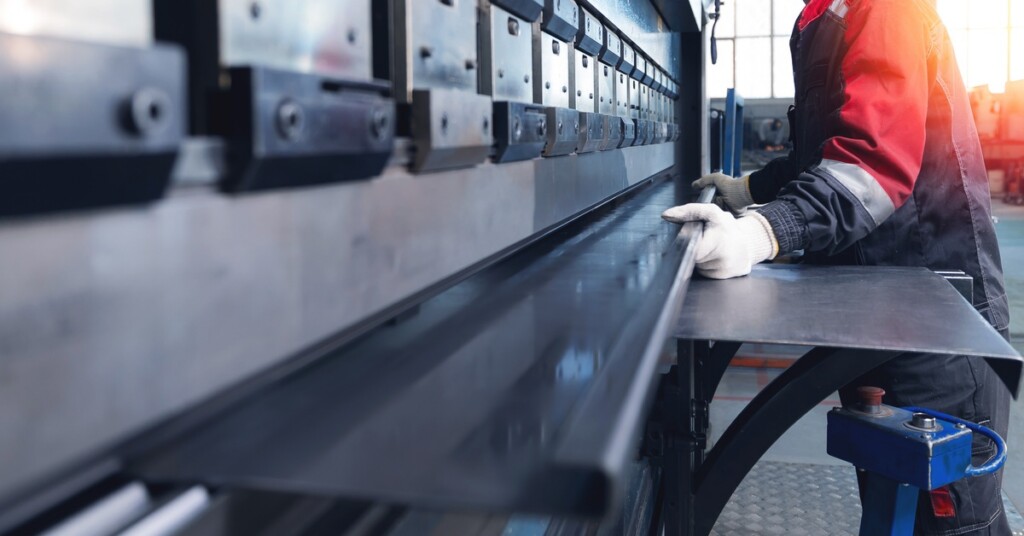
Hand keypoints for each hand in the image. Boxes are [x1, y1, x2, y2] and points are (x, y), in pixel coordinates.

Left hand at [661, 203, 777, 278]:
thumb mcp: (711, 212)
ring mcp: (724, 270)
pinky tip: (714, 259)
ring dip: (700, 259)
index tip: (690, 240)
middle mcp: (723, 258)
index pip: (692, 250)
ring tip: (711, 250)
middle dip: (693, 250)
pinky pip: (705, 274)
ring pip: (698, 267)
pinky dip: (706, 267)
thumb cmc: (727, 228)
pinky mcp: (724, 278)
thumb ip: (688, 211)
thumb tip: (667, 215)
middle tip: (704, 242)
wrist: (749, 244)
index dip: (688, 245)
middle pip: (692, 259)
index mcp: (718, 240)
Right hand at [692, 172, 754, 213]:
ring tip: (722, 200)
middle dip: (709, 202)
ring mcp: (724, 208)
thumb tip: (694, 185)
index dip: (702, 198)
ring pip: (713, 211)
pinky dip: (721, 211)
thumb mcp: (715, 178)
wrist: (741, 193)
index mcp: (717, 192)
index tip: (701, 198)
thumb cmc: (731, 185)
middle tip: (713, 198)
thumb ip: (704, 180)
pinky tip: (724, 206)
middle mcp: (720, 200)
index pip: (704, 198)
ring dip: (716, 206)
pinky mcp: (728, 214)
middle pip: (708, 206)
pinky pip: (720, 216)